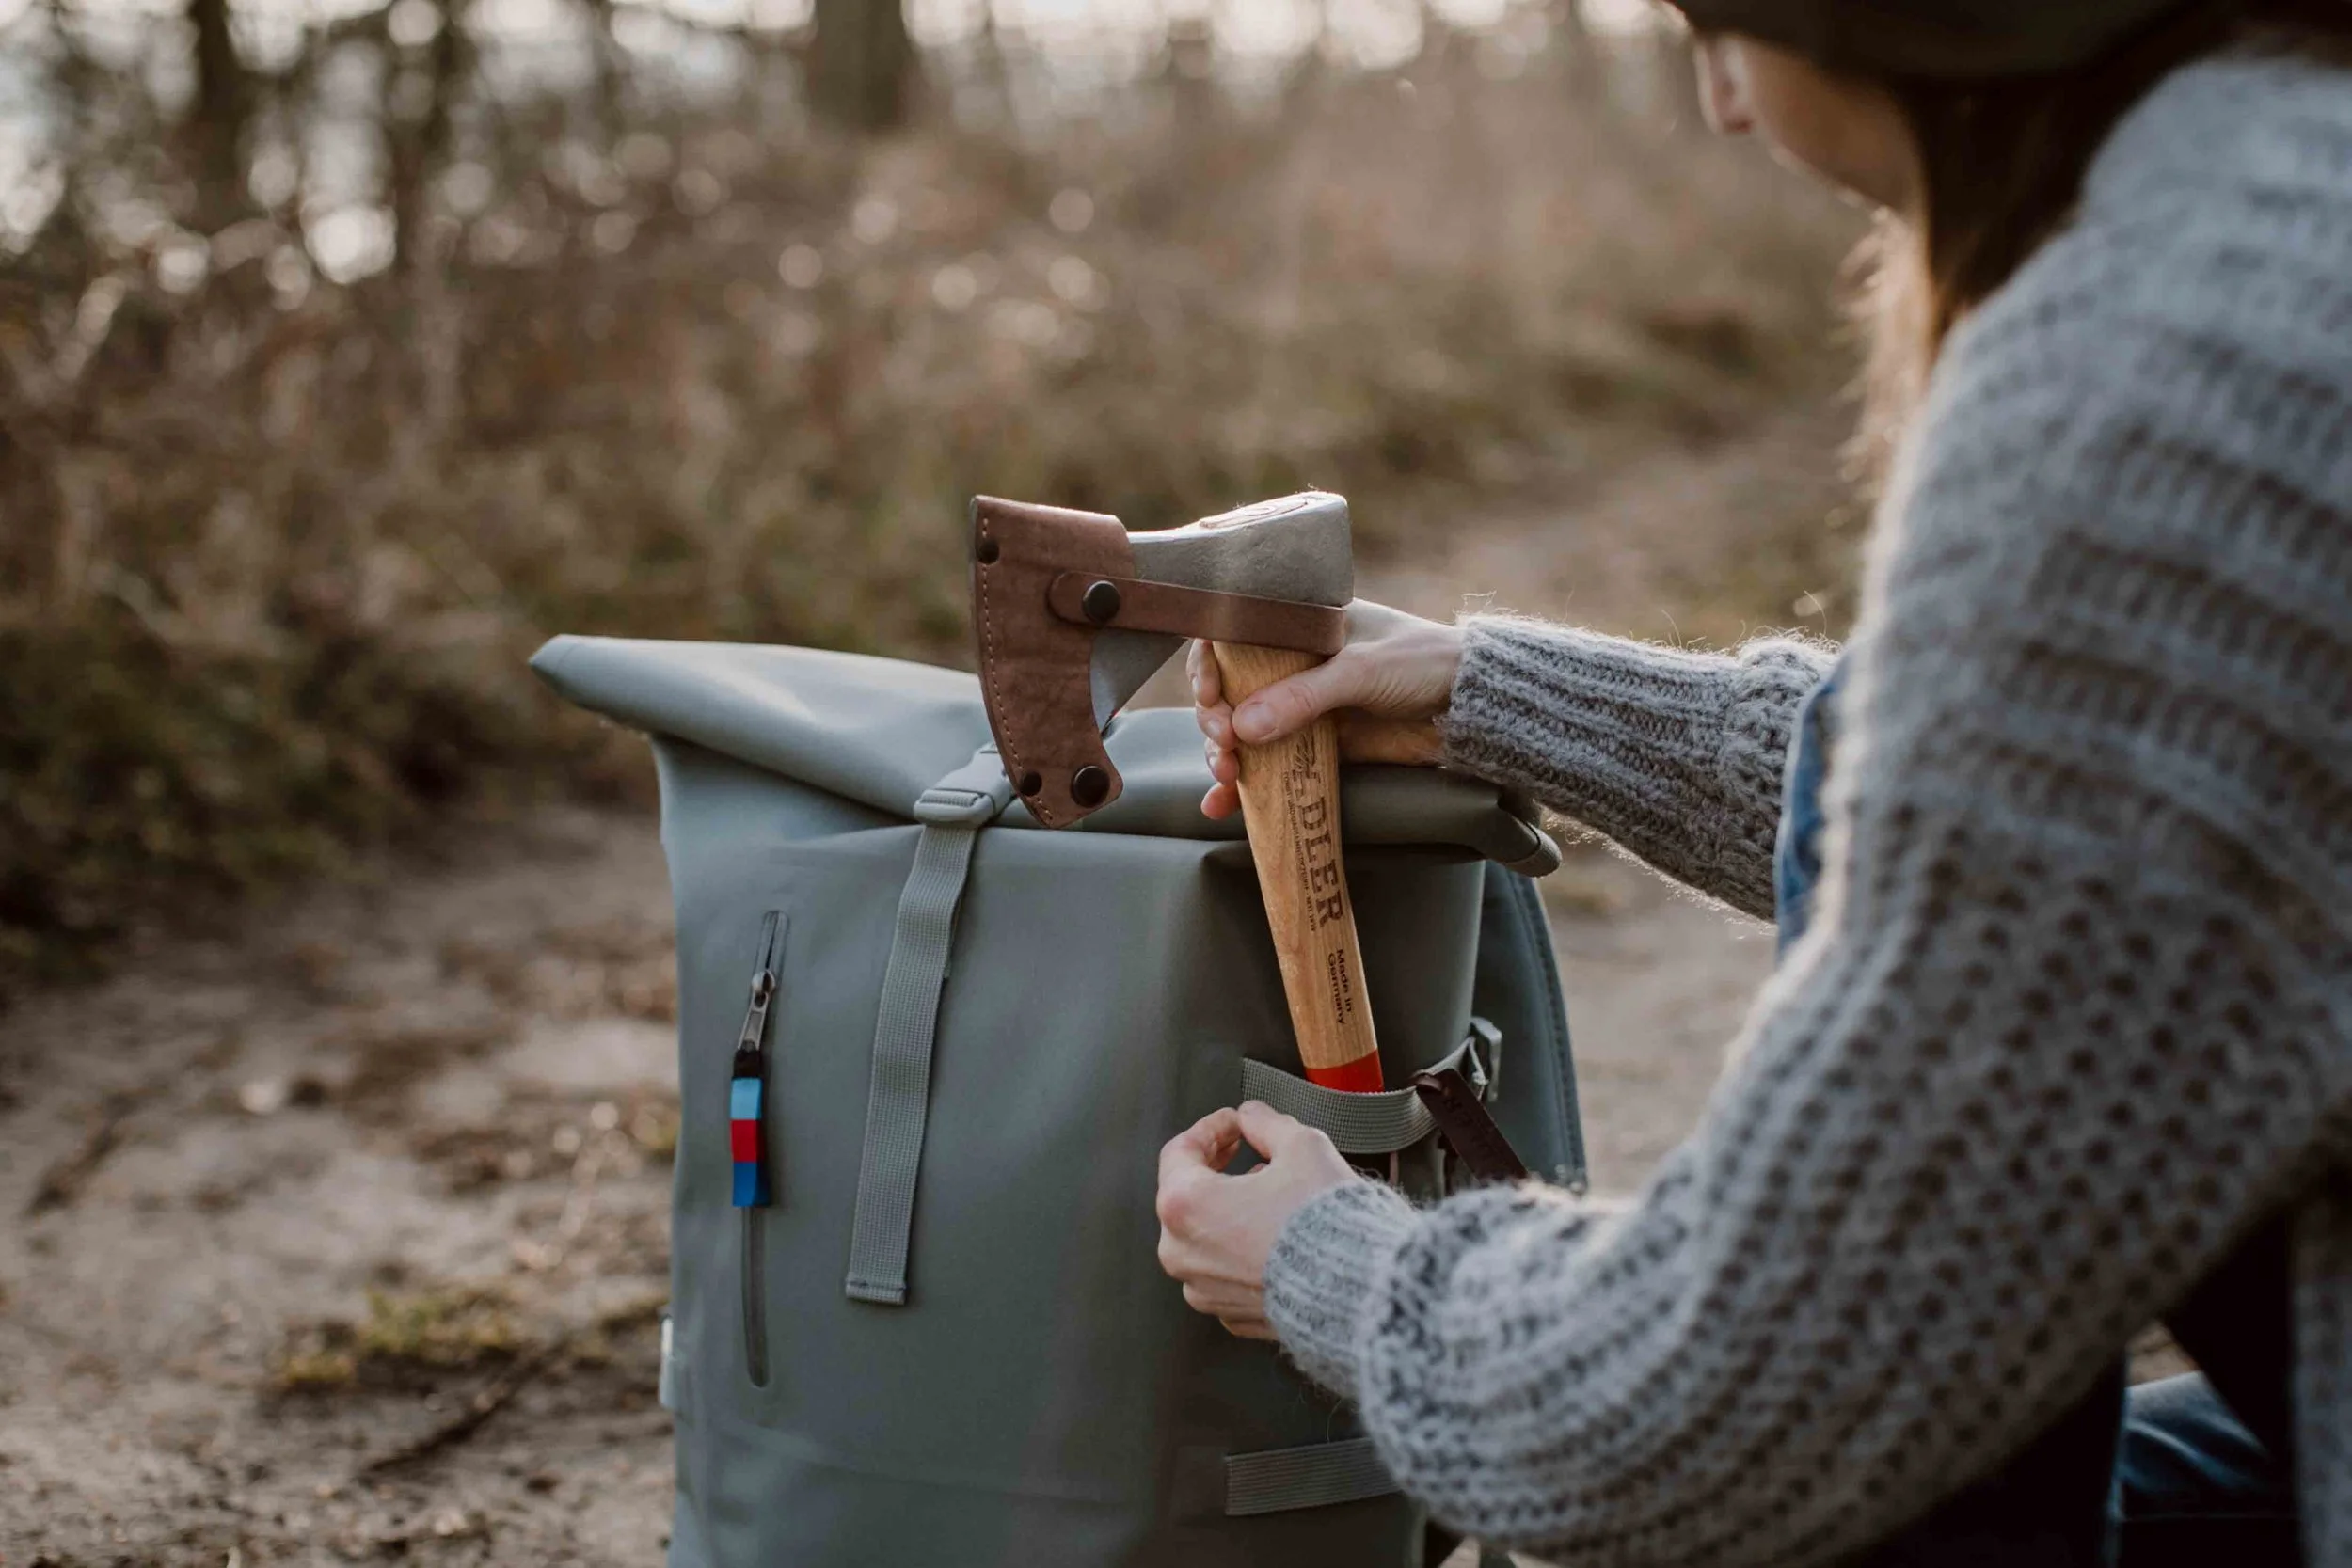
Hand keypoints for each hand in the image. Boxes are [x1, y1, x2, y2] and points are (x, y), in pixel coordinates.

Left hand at [1156, 1101, 1355, 1338]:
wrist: (1360, 1288)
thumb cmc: (1326, 1222)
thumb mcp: (1301, 1146)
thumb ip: (1266, 1124)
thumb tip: (1254, 1118)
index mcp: (1185, 1206)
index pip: (1180, 1152)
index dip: (1211, 1128)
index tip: (1234, 1123)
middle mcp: (1184, 1253)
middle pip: (1186, 1196)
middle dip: (1218, 1168)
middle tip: (1246, 1149)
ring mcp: (1205, 1289)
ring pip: (1206, 1237)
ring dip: (1230, 1210)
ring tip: (1269, 1193)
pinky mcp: (1232, 1314)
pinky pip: (1227, 1272)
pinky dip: (1243, 1250)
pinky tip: (1274, 1234)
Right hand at [1188, 601, 1464, 819]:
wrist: (1470, 707)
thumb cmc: (1421, 663)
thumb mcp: (1360, 671)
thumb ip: (1302, 696)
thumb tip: (1241, 728)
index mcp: (1300, 625)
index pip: (1233, 636)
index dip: (1209, 665)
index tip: (1211, 695)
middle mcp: (1294, 664)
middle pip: (1229, 691)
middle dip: (1214, 719)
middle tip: (1223, 742)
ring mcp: (1304, 707)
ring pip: (1244, 732)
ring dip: (1224, 754)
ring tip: (1226, 775)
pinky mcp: (1319, 746)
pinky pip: (1271, 766)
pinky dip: (1246, 789)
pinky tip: (1221, 806)